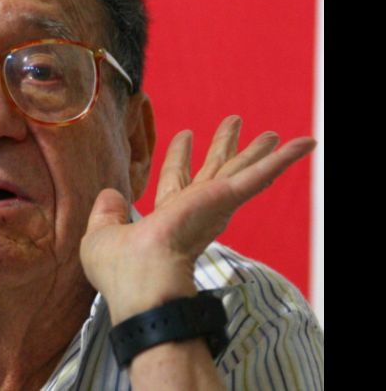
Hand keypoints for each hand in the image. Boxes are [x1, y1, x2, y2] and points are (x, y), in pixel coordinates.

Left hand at [80, 115, 315, 323]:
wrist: (143, 283)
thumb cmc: (120, 268)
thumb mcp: (101, 235)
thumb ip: (106, 212)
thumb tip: (110, 193)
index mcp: (166, 218)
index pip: (176, 180)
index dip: (180, 156)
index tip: (186, 135)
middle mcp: (193, 211)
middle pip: (213, 171)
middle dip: (224, 147)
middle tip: (236, 122)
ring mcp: (211, 206)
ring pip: (239, 171)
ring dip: (256, 152)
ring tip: (270, 131)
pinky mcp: (223, 201)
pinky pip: (257, 176)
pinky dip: (282, 160)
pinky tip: (303, 143)